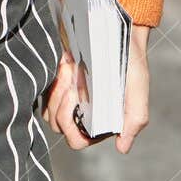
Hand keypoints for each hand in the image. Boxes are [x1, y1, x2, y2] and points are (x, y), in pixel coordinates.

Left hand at [44, 24, 151, 153]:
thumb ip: (134, 119)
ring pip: (47, 112)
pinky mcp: (57, 83)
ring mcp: (68, 99)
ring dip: (55, 91)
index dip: (70, 124)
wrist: (116, 32)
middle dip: (61, 102)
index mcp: (100, 122)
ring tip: (70, 67)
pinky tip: (65, 62)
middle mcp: (82, 114)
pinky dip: (50, 80)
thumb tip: (122, 148)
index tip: (76, 95)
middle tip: (73, 75)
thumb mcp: (137, 89)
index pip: (76, 140)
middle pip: (58, 125)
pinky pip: (43, 92)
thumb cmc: (129, 63)